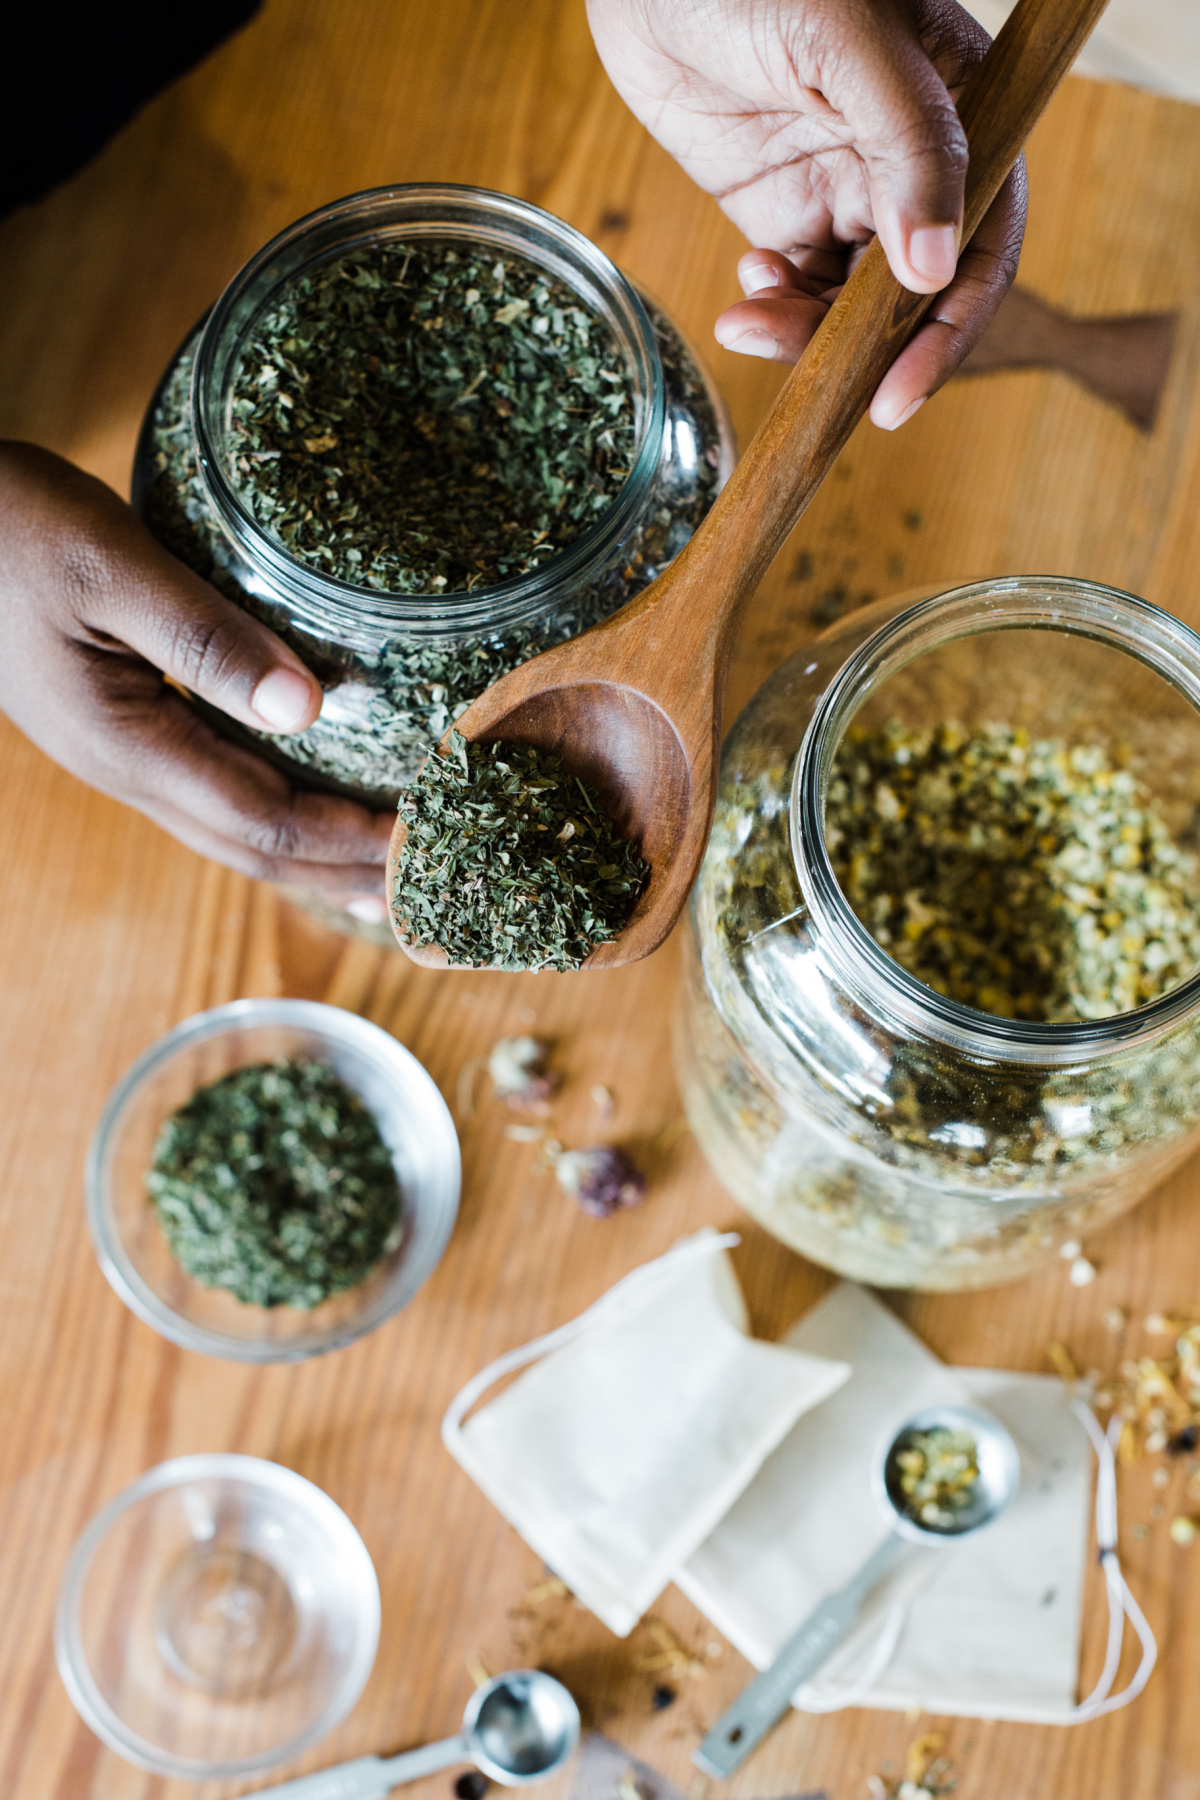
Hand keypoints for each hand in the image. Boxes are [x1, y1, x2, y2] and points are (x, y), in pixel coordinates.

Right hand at [0, 442, 392, 910]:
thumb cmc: (10, 527)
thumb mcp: (110, 564)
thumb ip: (206, 638)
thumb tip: (308, 707)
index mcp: (128, 743)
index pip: (264, 820)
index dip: (348, 839)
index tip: (422, 843)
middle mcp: (127, 769)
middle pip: (254, 849)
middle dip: (342, 870)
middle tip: (425, 884)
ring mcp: (121, 756)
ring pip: (233, 832)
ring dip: (313, 856)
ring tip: (383, 871)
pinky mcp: (123, 729)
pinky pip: (215, 794)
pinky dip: (277, 815)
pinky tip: (312, 806)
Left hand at [586, 0, 1026, 426]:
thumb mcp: (845, 42)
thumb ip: (906, 145)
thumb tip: (930, 268)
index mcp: (960, 112)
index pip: (983, 241)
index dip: (949, 327)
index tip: (898, 395)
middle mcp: (911, 162)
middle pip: (917, 292)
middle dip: (868, 349)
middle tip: (818, 384)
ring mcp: (846, 187)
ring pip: (852, 303)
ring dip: (808, 334)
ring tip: (752, 321)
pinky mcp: (786, 206)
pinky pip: (801, 287)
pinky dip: (776, 310)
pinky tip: (748, 292)